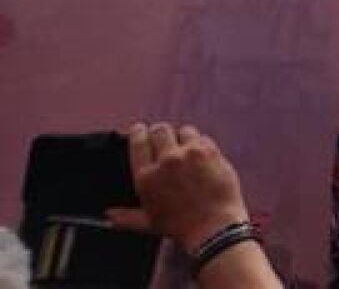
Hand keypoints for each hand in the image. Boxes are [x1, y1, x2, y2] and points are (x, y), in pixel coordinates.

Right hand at [110, 123, 249, 250]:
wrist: (213, 225)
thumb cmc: (179, 226)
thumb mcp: (147, 223)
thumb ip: (125, 217)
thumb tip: (108, 214)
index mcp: (146, 177)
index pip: (137, 142)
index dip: (138, 132)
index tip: (139, 130)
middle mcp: (166, 160)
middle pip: (160, 130)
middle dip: (160, 133)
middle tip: (164, 140)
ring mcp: (189, 153)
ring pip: (183, 130)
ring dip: (182, 138)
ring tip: (184, 150)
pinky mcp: (210, 151)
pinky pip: (202, 137)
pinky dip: (200, 144)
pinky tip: (201, 156)